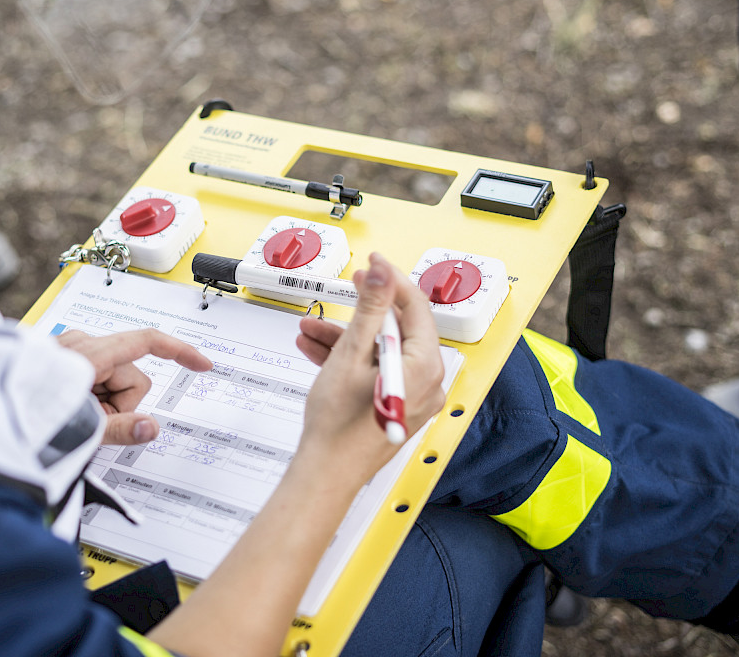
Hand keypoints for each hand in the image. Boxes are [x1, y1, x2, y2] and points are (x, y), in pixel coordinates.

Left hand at [56, 328, 212, 445]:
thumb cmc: (27, 417)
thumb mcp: (81, 430)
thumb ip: (122, 429)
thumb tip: (151, 428)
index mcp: (90, 353)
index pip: (147, 341)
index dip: (179, 352)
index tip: (202, 363)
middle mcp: (80, 344)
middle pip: (129, 373)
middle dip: (121, 404)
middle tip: (93, 425)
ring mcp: (68, 351)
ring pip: (111, 378)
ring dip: (103, 404)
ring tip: (75, 420)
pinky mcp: (60, 361)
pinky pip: (93, 378)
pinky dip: (90, 398)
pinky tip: (69, 411)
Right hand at [295, 253, 445, 476]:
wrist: (324, 474)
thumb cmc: (339, 427)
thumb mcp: (351, 355)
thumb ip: (369, 309)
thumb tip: (382, 276)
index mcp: (425, 367)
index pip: (415, 308)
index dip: (391, 281)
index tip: (373, 264)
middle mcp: (426, 383)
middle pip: (396, 331)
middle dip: (361, 314)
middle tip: (346, 291)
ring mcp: (411, 397)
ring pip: (380, 352)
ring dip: (346, 337)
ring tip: (312, 330)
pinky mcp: (394, 406)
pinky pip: (375, 371)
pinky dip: (350, 360)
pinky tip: (318, 351)